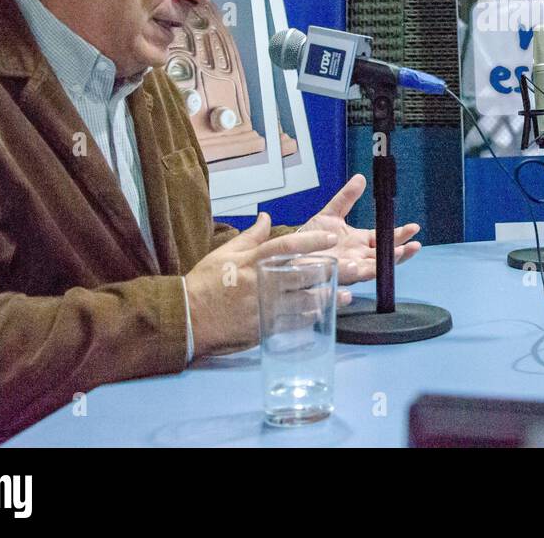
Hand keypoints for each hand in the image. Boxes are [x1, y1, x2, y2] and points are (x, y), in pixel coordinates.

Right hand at [184, 212, 344, 357]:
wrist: (187, 317)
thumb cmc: (205, 282)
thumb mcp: (226, 252)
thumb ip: (252, 235)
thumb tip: (266, 217)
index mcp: (254, 260)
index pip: (288, 246)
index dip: (312, 240)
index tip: (331, 236)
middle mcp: (263, 281)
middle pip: (304, 274)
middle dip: (332, 271)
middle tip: (355, 267)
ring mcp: (264, 306)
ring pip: (304, 300)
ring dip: (328, 297)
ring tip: (347, 295)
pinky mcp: (264, 326)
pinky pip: (293, 322)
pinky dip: (310, 318)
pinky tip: (325, 314)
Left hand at [296, 174, 421, 284]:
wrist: (289, 252)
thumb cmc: (311, 236)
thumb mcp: (330, 214)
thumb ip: (346, 198)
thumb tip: (360, 178)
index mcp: (360, 242)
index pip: (384, 239)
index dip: (399, 235)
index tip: (413, 228)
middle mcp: (358, 257)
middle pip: (384, 256)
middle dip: (400, 252)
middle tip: (415, 245)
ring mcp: (348, 268)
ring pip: (372, 269)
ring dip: (385, 263)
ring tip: (398, 254)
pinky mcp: (333, 276)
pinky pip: (346, 276)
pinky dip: (355, 272)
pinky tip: (359, 265)